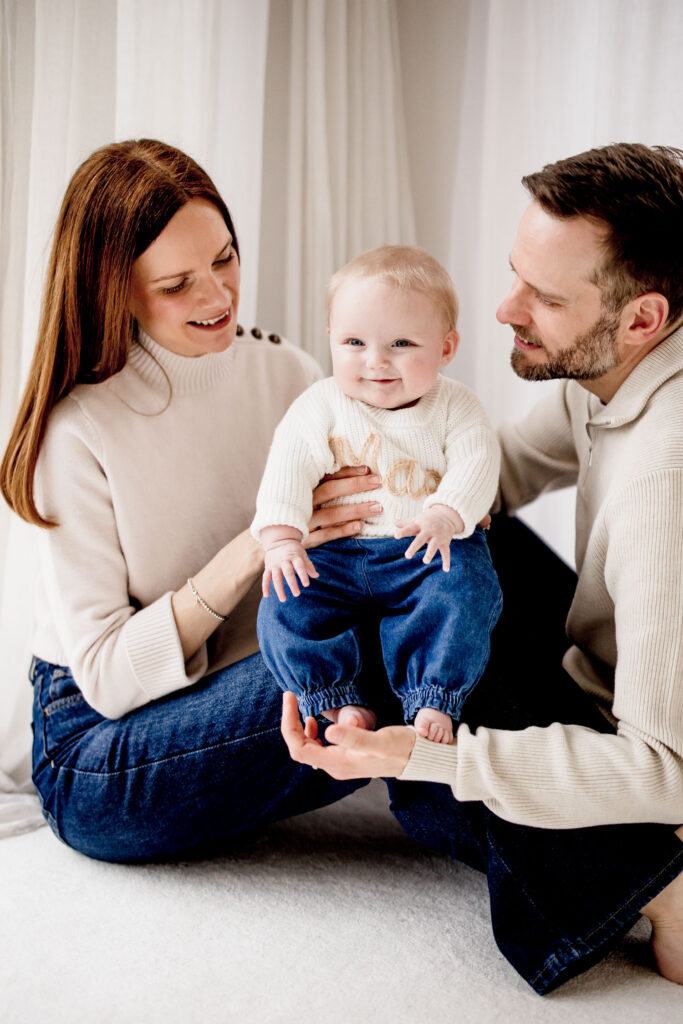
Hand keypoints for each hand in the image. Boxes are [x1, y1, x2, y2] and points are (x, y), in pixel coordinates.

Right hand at [263, 539, 318, 600]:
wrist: (279, 540)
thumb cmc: (294, 550)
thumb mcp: (302, 554)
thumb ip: (308, 565)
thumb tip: (316, 576)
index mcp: (294, 556)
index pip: (299, 566)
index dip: (303, 574)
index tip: (306, 584)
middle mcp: (284, 560)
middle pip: (287, 572)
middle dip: (292, 583)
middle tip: (297, 594)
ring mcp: (275, 564)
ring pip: (276, 577)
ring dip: (279, 589)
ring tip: (283, 599)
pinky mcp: (268, 567)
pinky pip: (265, 577)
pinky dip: (265, 586)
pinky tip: (267, 595)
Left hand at [280, 692, 415, 779]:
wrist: (417, 758)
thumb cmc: (401, 747)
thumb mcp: (380, 739)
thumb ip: (355, 736)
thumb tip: (329, 731)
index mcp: (338, 763)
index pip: (300, 748)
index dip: (289, 724)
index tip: (290, 699)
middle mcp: (335, 767)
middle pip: (299, 748)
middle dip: (291, 723)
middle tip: (290, 697)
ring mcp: (339, 764)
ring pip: (307, 748)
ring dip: (299, 728)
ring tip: (300, 707)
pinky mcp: (345, 758)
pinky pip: (318, 748)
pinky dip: (312, 733)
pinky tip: (317, 722)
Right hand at [305, 466, 382, 548]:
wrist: (281, 539)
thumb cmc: (305, 511)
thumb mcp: (311, 495)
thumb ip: (329, 485)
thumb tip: (361, 472)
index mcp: (305, 488)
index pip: (328, 476)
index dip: (348, 472)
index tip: (368, 470)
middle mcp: (304, 503)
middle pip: (330, 490)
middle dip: (355, 485)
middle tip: (377, 483)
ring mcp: (305, 521)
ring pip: (331, 514)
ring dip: (356, 510)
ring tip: (377, 507)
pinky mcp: (306, 539)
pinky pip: (326, 534)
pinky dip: (343, 530)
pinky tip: (360, 526)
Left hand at [394, 504, 463, 571]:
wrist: (447, 515)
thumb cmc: (427, 520)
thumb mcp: (417, 520)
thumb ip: (405, 523)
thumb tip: (393, 521)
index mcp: (419, 525)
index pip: (410, 528)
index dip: (403, 531)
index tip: (396, 536)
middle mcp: (429, 531)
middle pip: (420, 539)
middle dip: (414, 547)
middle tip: (407, 556)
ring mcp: (437, 537)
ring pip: (434, 546)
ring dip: (430, 553)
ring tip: (425, 561)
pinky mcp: (445, 542)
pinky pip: (446, 552)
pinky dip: (446, 561)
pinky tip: (445, 569)